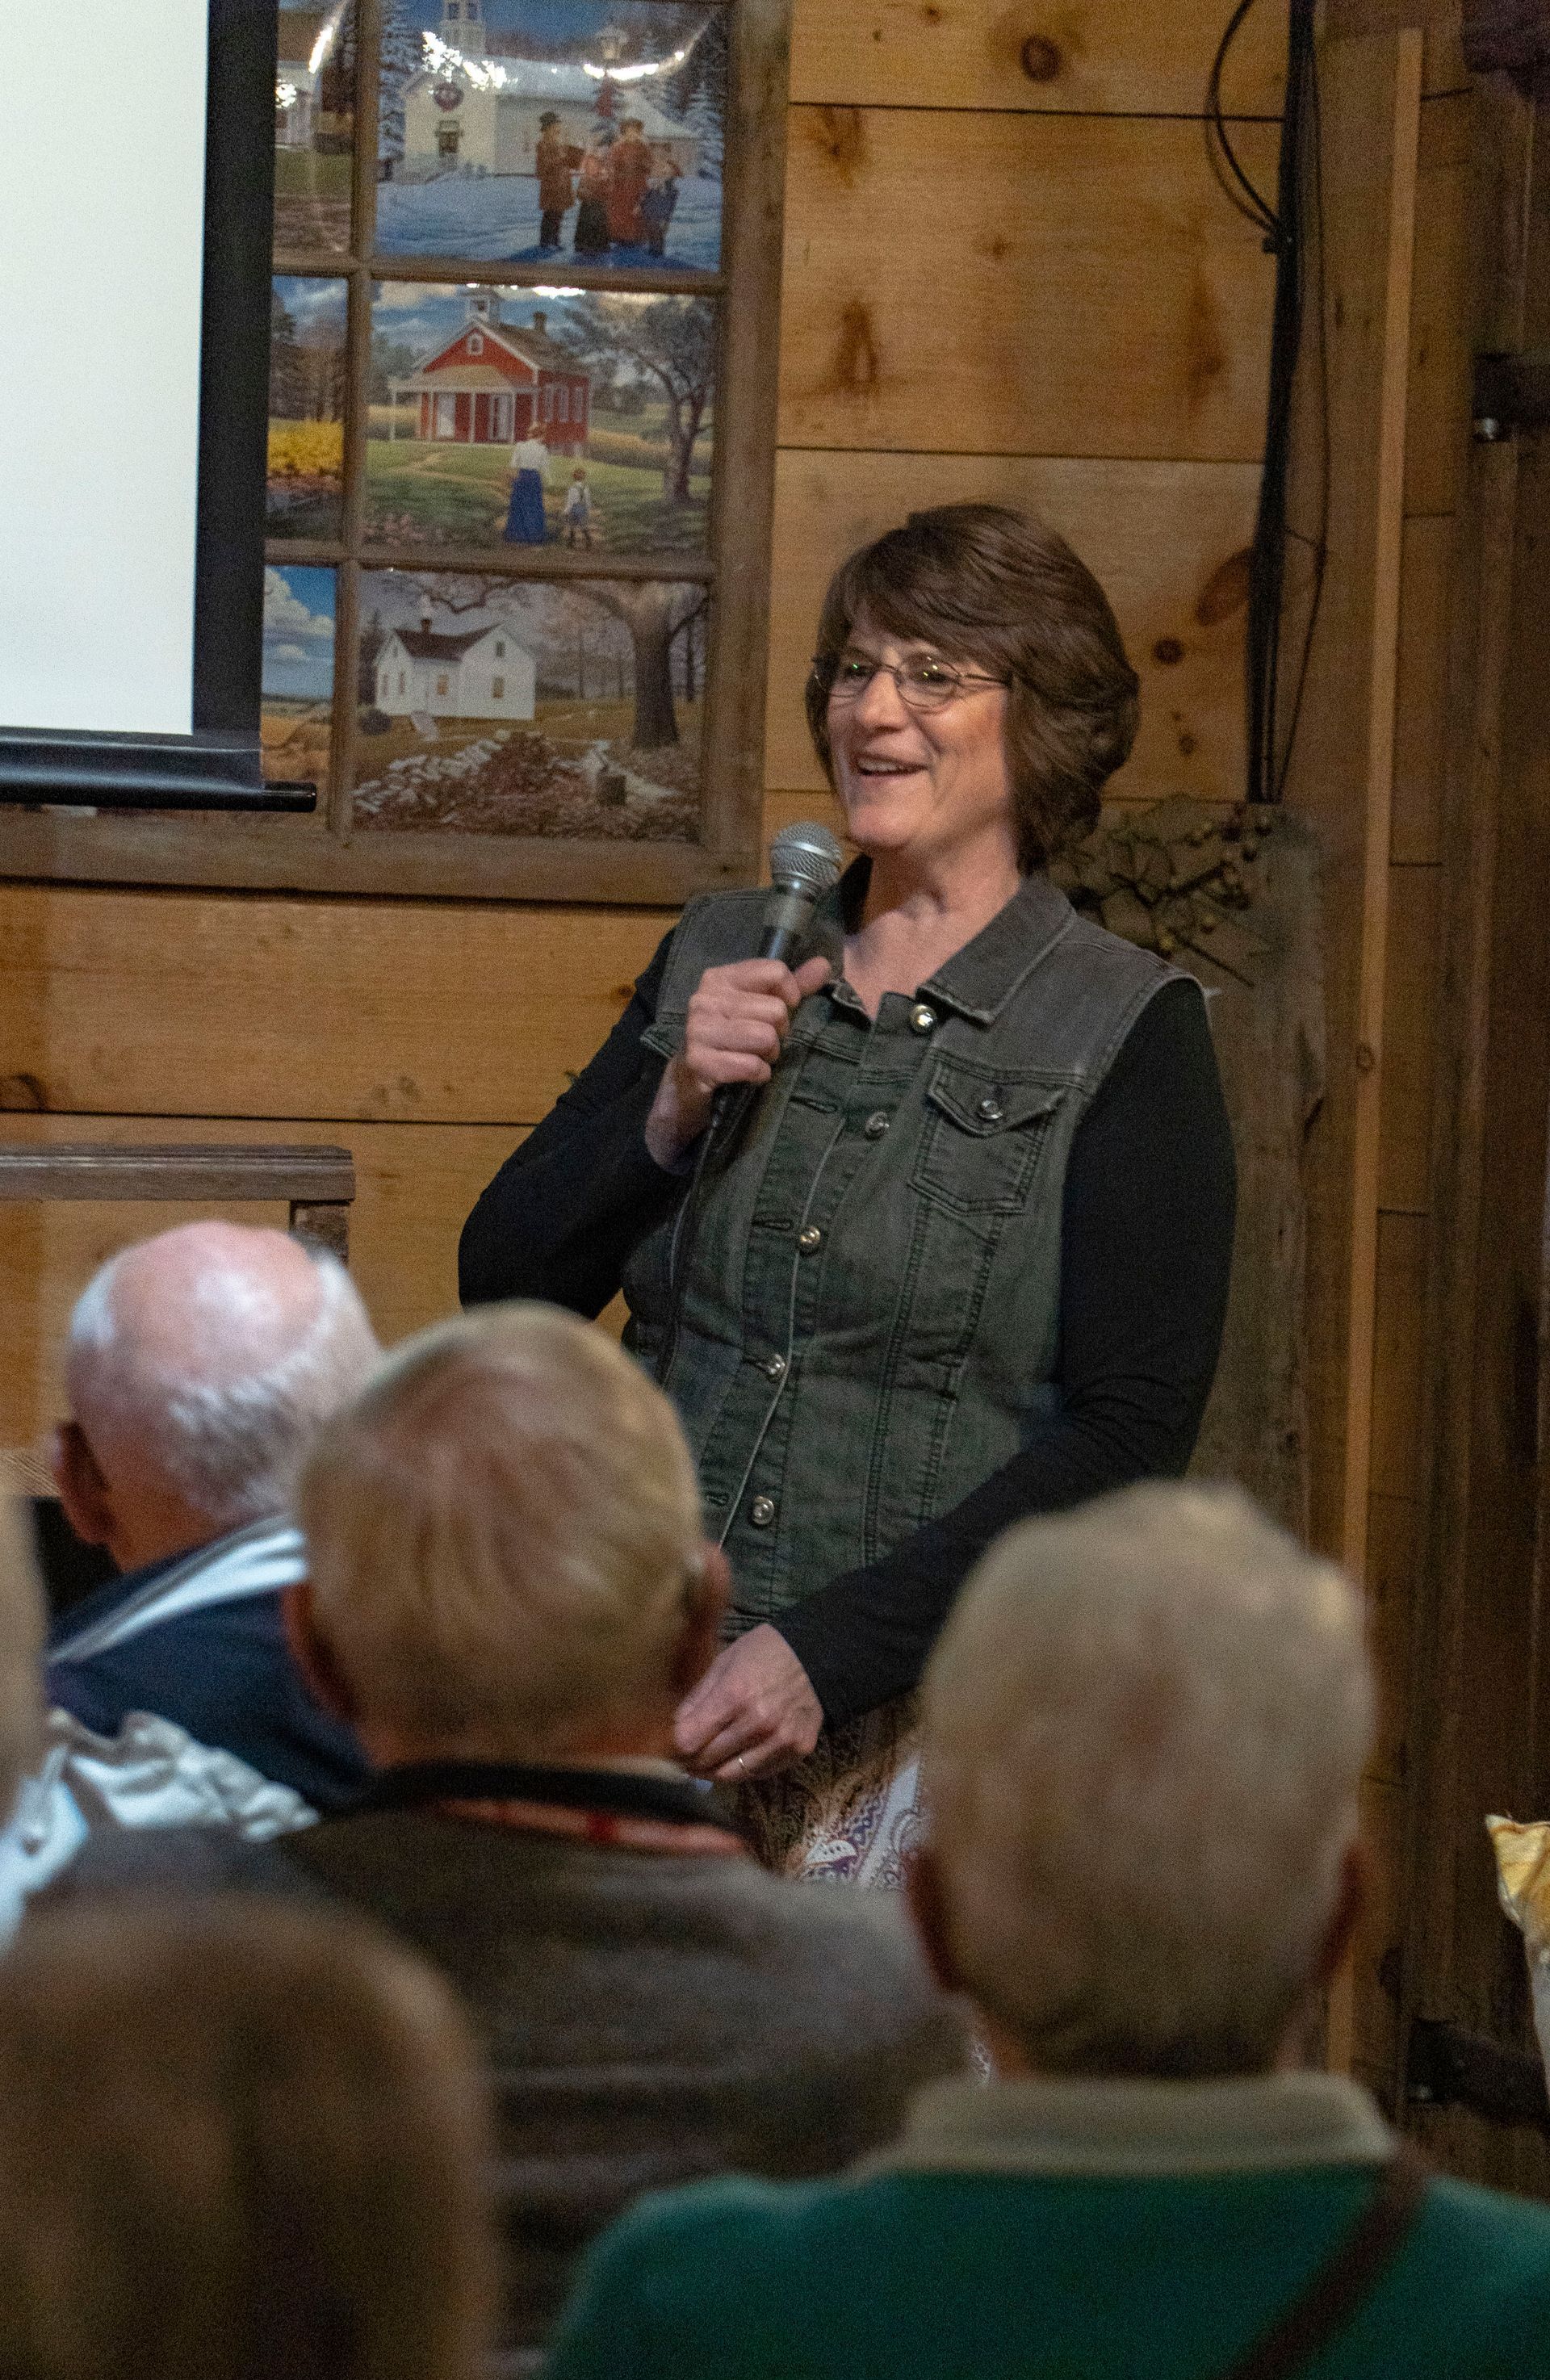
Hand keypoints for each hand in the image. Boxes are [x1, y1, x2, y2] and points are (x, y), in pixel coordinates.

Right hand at [644, 955, 831, 1169]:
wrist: (691, 1078)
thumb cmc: (734, 1038)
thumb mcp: (761, 1007)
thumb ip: (793, 986)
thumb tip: (823, 965)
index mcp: (720, 978)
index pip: (775, 972)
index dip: (790, 996)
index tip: (782, 1012)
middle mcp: (705, 999)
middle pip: (775, 1009)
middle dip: (779, 1032)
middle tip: (764, 1042)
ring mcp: (698, 1030)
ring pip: (765, 1037)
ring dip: (769, 1054)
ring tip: (756, 1056)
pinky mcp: (698, 1061)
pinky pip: (751, 1065)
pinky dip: (759, 1074)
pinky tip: (749, 1073)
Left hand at [673, 1624, 822, 1781]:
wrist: (819, 1656)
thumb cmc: (765, 1652)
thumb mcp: (725, 1662)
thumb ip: (698, 1697)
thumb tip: (676, 1729)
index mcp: (735, 1695)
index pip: (690, 1740)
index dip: (675, 1745)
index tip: (672, 1745)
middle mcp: (758, 1723)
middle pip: (707, 1760)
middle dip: (690, 1761)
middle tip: (684, 1758)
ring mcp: (780, 1741)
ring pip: (731, 1775)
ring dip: (713, 1772)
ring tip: (705, 1764)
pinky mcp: (797, 1752)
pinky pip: (759, 1774)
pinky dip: (742, 1770)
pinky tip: (735, 1758)